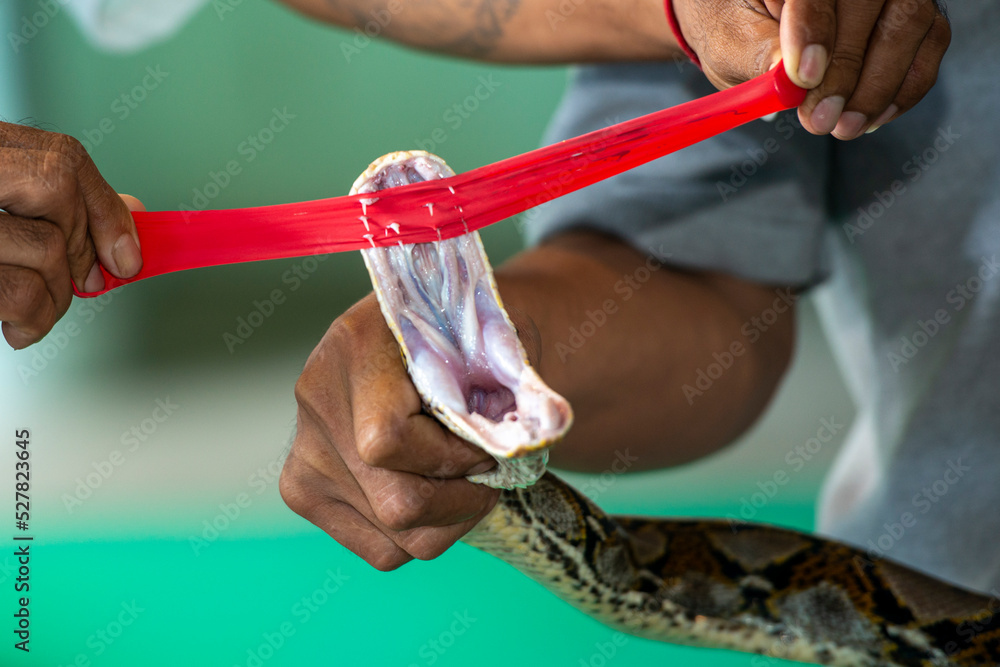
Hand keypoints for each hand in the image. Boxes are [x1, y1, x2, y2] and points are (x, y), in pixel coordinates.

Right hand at [0, 122, 142, 348]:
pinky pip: (15, 292)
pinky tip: (17, 326)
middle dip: (79, 252)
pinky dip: (31, 321)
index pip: (60, 158)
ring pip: (44, 249)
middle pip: (56, 190)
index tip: (124, 253)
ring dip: (54, 297)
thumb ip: (54, 206)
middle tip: (74, 283)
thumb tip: (129, 212)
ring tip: (32, 311)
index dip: (104, 208)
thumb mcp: (0, 210)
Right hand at [280, 293, 503, 570]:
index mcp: (358, 345)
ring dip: (450, 518)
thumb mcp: (500, 341)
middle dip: (461, 498)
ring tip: (466, 479)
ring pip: (394, 537)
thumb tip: (529, 439)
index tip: (488, 447)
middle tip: (488, 475)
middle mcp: (318, 398)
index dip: (454, 458)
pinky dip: (425, 531)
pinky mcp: (305, 491)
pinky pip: (381, 549)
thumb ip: (515, 384)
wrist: (437, 333)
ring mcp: (305, 450)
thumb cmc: (475, 337)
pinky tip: (436, 489)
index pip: (388, 441)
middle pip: (395, 502)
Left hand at [672, 0, 950, 138]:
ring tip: (843, 127)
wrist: (752, 25)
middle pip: (870, 4)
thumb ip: (757, 54)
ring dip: (878, 86)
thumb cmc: (739, 27)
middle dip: (846, 71)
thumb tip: (786, 76)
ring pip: (909, 23)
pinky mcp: (913, 12)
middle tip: (818, 120)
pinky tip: (870, 118)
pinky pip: (929, 44)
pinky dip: (903, 88)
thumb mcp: (731, 42)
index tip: (804, 78)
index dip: (814, 31)